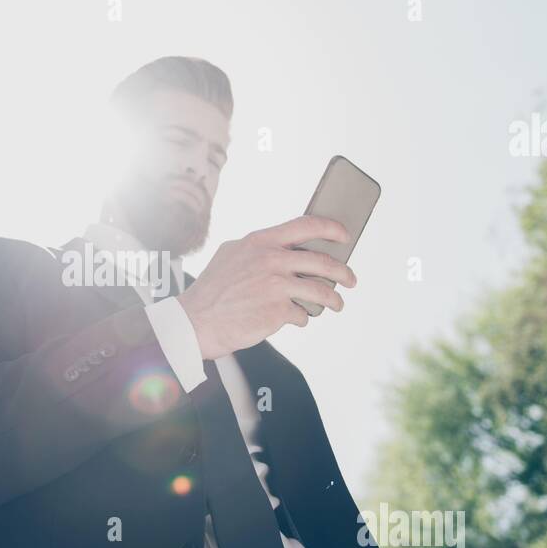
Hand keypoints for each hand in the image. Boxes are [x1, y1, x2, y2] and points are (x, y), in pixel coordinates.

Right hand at [177, 215, 356, 359]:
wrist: (195, 322)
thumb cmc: (211, 291)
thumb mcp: (231, 255)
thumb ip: (259, 249)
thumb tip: (286, 250)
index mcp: (261, 241)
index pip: (307, 225)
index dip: (332, 228)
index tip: (344, 235)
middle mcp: (272, 260)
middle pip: (323, 261)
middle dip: (344, 271)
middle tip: (350, 278)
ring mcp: (276, 286)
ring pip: (321, 291)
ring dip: (333, 299)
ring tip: (336, 304)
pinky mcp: (278, 311)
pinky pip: (302, 314)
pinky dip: (301, 318)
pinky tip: (294, 318)